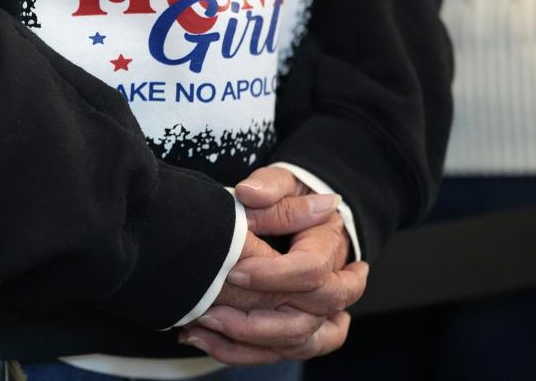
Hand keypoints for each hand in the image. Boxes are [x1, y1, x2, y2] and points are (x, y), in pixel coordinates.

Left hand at [178, 166, 369, 363]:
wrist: (303, 215)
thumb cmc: (289, 198)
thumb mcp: (283, 181)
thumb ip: (268, 186)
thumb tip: (250, 194)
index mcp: (329, 245)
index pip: (311, 271)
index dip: (274, 275)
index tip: (235, 271)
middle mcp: (334, 285)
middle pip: (310, 317)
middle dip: (258, 321)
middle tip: (212, 310)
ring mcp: (323, 312)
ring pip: (299, 344)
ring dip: (248, 343)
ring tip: (202, 330)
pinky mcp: (304, 330)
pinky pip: (284, 353)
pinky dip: (244, 353)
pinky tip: (205, 340)